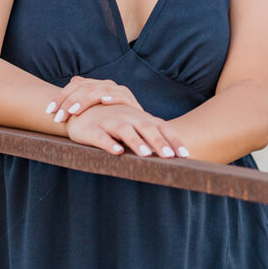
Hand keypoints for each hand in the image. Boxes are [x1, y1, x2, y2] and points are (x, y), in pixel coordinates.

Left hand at [46, 76, 140, 124]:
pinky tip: (103, 101)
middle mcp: (107, 85)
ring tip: (74, 112)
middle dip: (69, 102)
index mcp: (96, 85)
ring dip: (85, 101)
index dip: (60, 97)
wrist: (136, 128)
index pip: (74, 85)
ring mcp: (120, 92)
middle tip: (58, 117)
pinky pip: (121, 96)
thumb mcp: (93, 113)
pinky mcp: (132, 101)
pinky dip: (112, 97)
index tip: (49, 112)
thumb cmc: (110, 122)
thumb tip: (72, 81)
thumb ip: (80, 102)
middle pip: (84, 87)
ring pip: (99, 90)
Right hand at [64, 102, 190, 158]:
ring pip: (125, 131)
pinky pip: (101, 137)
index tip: (185, 155)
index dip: (174, 140)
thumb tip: (174, 156)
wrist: (81, 111)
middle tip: (169, 156)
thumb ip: (152, 138)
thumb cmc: (115, 123)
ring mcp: (110, 122)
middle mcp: (128, 118)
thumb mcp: (135, 127)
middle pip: (146, 128)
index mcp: (141, 118)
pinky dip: (109, 144)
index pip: (162, 127)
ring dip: (136, 142)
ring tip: (146, 155)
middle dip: (158, 142)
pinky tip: (117, 152)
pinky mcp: (92, 130)